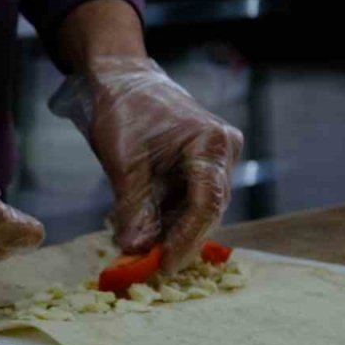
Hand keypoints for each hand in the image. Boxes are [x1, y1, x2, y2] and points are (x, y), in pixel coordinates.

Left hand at [53, 56, 243, 271]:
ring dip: (167, 231)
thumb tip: (137, 250)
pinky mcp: (199, 167)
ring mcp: (214, 160)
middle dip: (175, 239)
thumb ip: (135, 207)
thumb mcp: (124, 162)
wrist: (121, 80)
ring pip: (194, 210)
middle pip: (205, 211)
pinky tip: (139, 227)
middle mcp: (222, 153)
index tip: (163, 265)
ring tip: (135, 245)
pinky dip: (164, 217)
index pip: (207, 204)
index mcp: (212, 144)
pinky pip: (185, 201)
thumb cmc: (124, 110)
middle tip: (144, 264)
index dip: (187, 239)